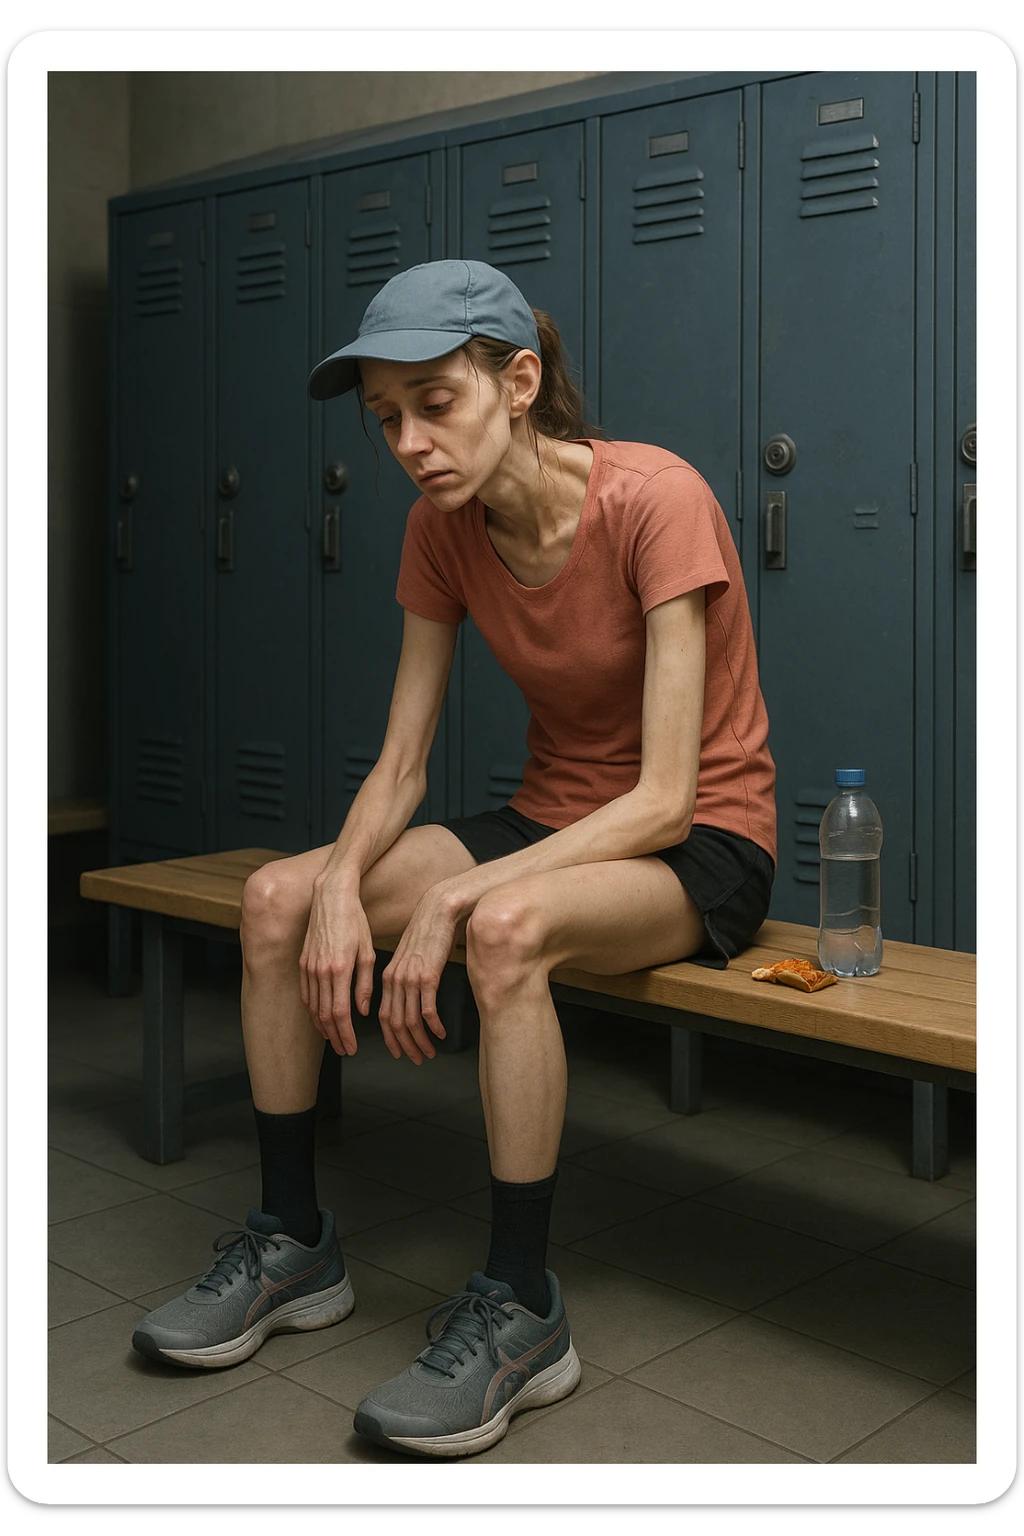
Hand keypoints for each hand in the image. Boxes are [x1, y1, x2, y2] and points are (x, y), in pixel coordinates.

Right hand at [298, 880, 375, 1056]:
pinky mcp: (302, 962)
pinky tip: (319, 1017)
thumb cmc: (355, 921)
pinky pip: (305, 993)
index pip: (340, 1013)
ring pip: (312, 1006)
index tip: (352, 1048)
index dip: (346, 1034)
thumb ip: (364, 984)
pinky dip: (311, 1009)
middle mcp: (320, 971)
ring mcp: (308, 967)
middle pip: (324, 1015)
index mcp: (339, 969)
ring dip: (322, 1026)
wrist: (331, 896)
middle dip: (335, 1036)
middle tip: (344, 1050)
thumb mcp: (368, 952)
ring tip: (334, 1038)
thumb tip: (362, 1011)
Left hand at [378, 885, 459, 1063]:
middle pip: (395, 1024)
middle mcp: (396, 980)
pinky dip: (432, 1026)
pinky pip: (427, 1009)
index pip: (383, 1017)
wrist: (438, 910)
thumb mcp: (409, 958)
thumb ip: (405, 979)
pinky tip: (440, 1034)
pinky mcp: (428, 975)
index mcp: (388, 977)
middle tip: (416, 1059)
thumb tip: (408, 1001)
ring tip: (429, 1052)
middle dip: (405, 1046)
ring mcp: (411, 978)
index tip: (399, 1052)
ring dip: (420, 1041)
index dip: (390, 1038)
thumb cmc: (427, 933)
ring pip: (410, 1021)